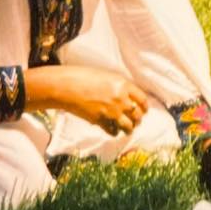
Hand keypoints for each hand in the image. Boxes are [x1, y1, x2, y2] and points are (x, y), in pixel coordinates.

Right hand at [26, 65, 147, 136]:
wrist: (66, 86)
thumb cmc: (83, 77)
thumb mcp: (106, 76)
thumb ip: (119, 87)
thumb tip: (127, 97)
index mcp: (123, 85)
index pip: (142, 99)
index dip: (144, 107)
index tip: (144, 111)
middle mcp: (120, 99)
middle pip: (137, 115)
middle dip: (137, 120)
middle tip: (135, 121)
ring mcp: (111, 111)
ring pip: (128, 126)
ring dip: (129, 129)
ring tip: (127, 129)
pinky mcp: (100, 121)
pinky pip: (113, 131)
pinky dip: (114, 132)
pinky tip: (112, 130)